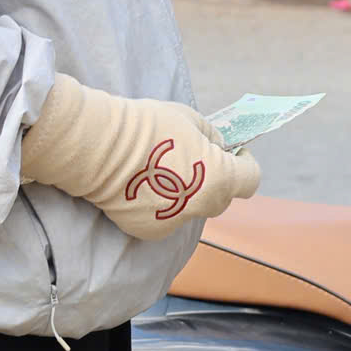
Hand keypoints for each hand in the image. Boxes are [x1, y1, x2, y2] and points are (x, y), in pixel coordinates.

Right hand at [20, 76, 262, 240]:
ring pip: (192, 209)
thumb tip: (219, 149)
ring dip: (188, 194)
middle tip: (199, 160)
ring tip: (164, 172)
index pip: (250, 180)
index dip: (246, 164)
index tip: (235, 153)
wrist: (99, 147)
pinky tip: (145, 186)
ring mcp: (176, 221)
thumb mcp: (191, 120)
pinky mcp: (150, 230)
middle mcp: (201, 207)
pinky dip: (162, 205)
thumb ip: (211, 139)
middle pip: (222, 198)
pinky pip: (167, 218)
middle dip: (218, 180)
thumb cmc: (148, 126)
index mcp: (220, 179)